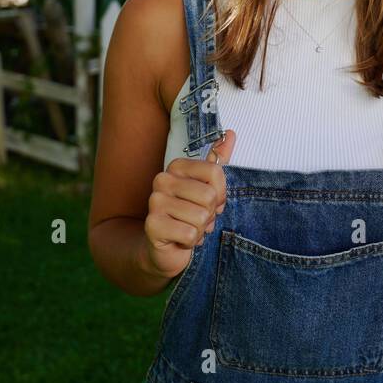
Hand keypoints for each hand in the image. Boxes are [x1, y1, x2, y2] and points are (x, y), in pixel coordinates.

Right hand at [142, 129, 235, 280]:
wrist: (167, 249)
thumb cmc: (189, 215)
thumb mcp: (207, 188)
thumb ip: (218, 160)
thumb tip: (230, 133)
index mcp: (176, 167)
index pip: (215, 172)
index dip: (220, 194)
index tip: (210, 203)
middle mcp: (162, 180)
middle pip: (208, 196)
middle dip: (209, 214)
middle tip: (197, 219)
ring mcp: (154, 202)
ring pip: (200, 217)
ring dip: (200, 230)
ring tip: (188, 229)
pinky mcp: (152, 225)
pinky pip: (189, 233)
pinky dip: (190, 242)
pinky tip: (180, 240)